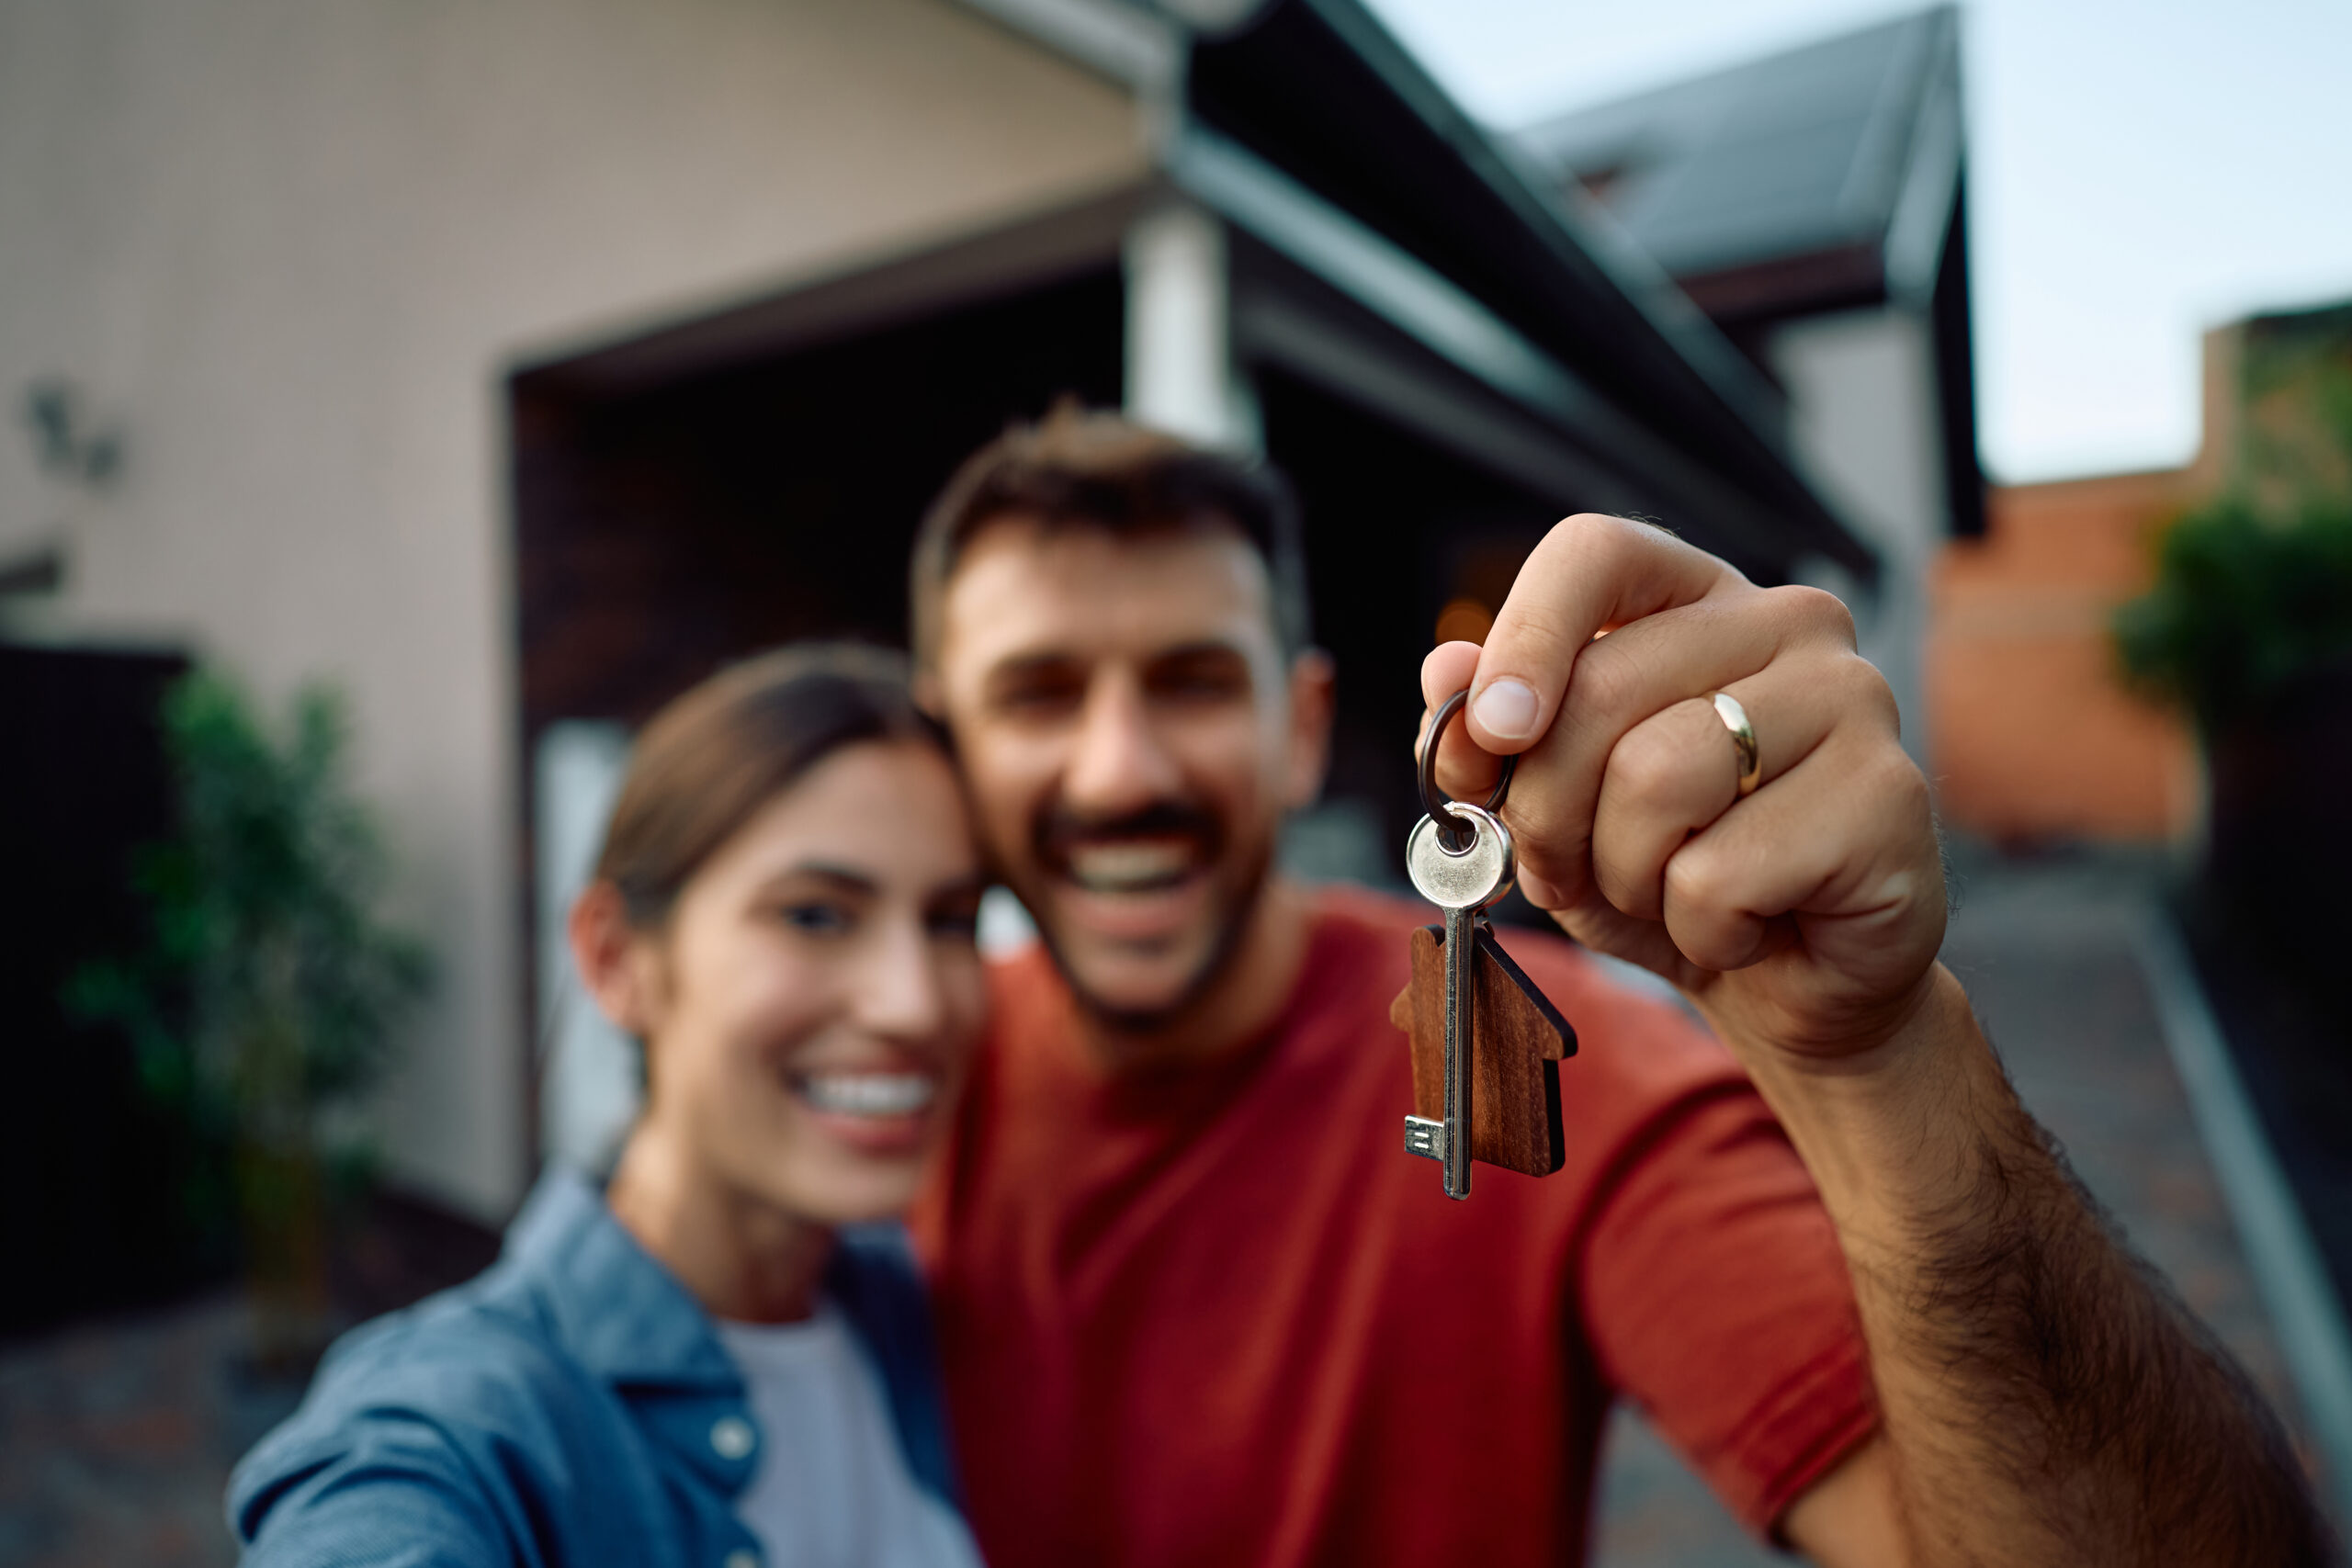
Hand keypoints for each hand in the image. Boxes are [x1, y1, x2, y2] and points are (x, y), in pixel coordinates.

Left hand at [1422, 514, 1945, 1061]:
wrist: (1792, 987)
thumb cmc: (1671, 875)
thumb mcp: (1555, 806)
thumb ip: (1492, 737)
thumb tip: (1445, 669)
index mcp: (1697, 599)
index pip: (1596, 552)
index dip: (1525, 635)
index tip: (1492, 730)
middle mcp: (1788, 622)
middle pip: (1604, 690)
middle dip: (1550, 811)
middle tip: (1569, 869)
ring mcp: (1852, 700)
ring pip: (1656, 780)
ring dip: (1627, 875)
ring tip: (1672, 894)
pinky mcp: (1888, 797)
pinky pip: (1720, 874)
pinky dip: (1700, 929)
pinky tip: (1746, 928)